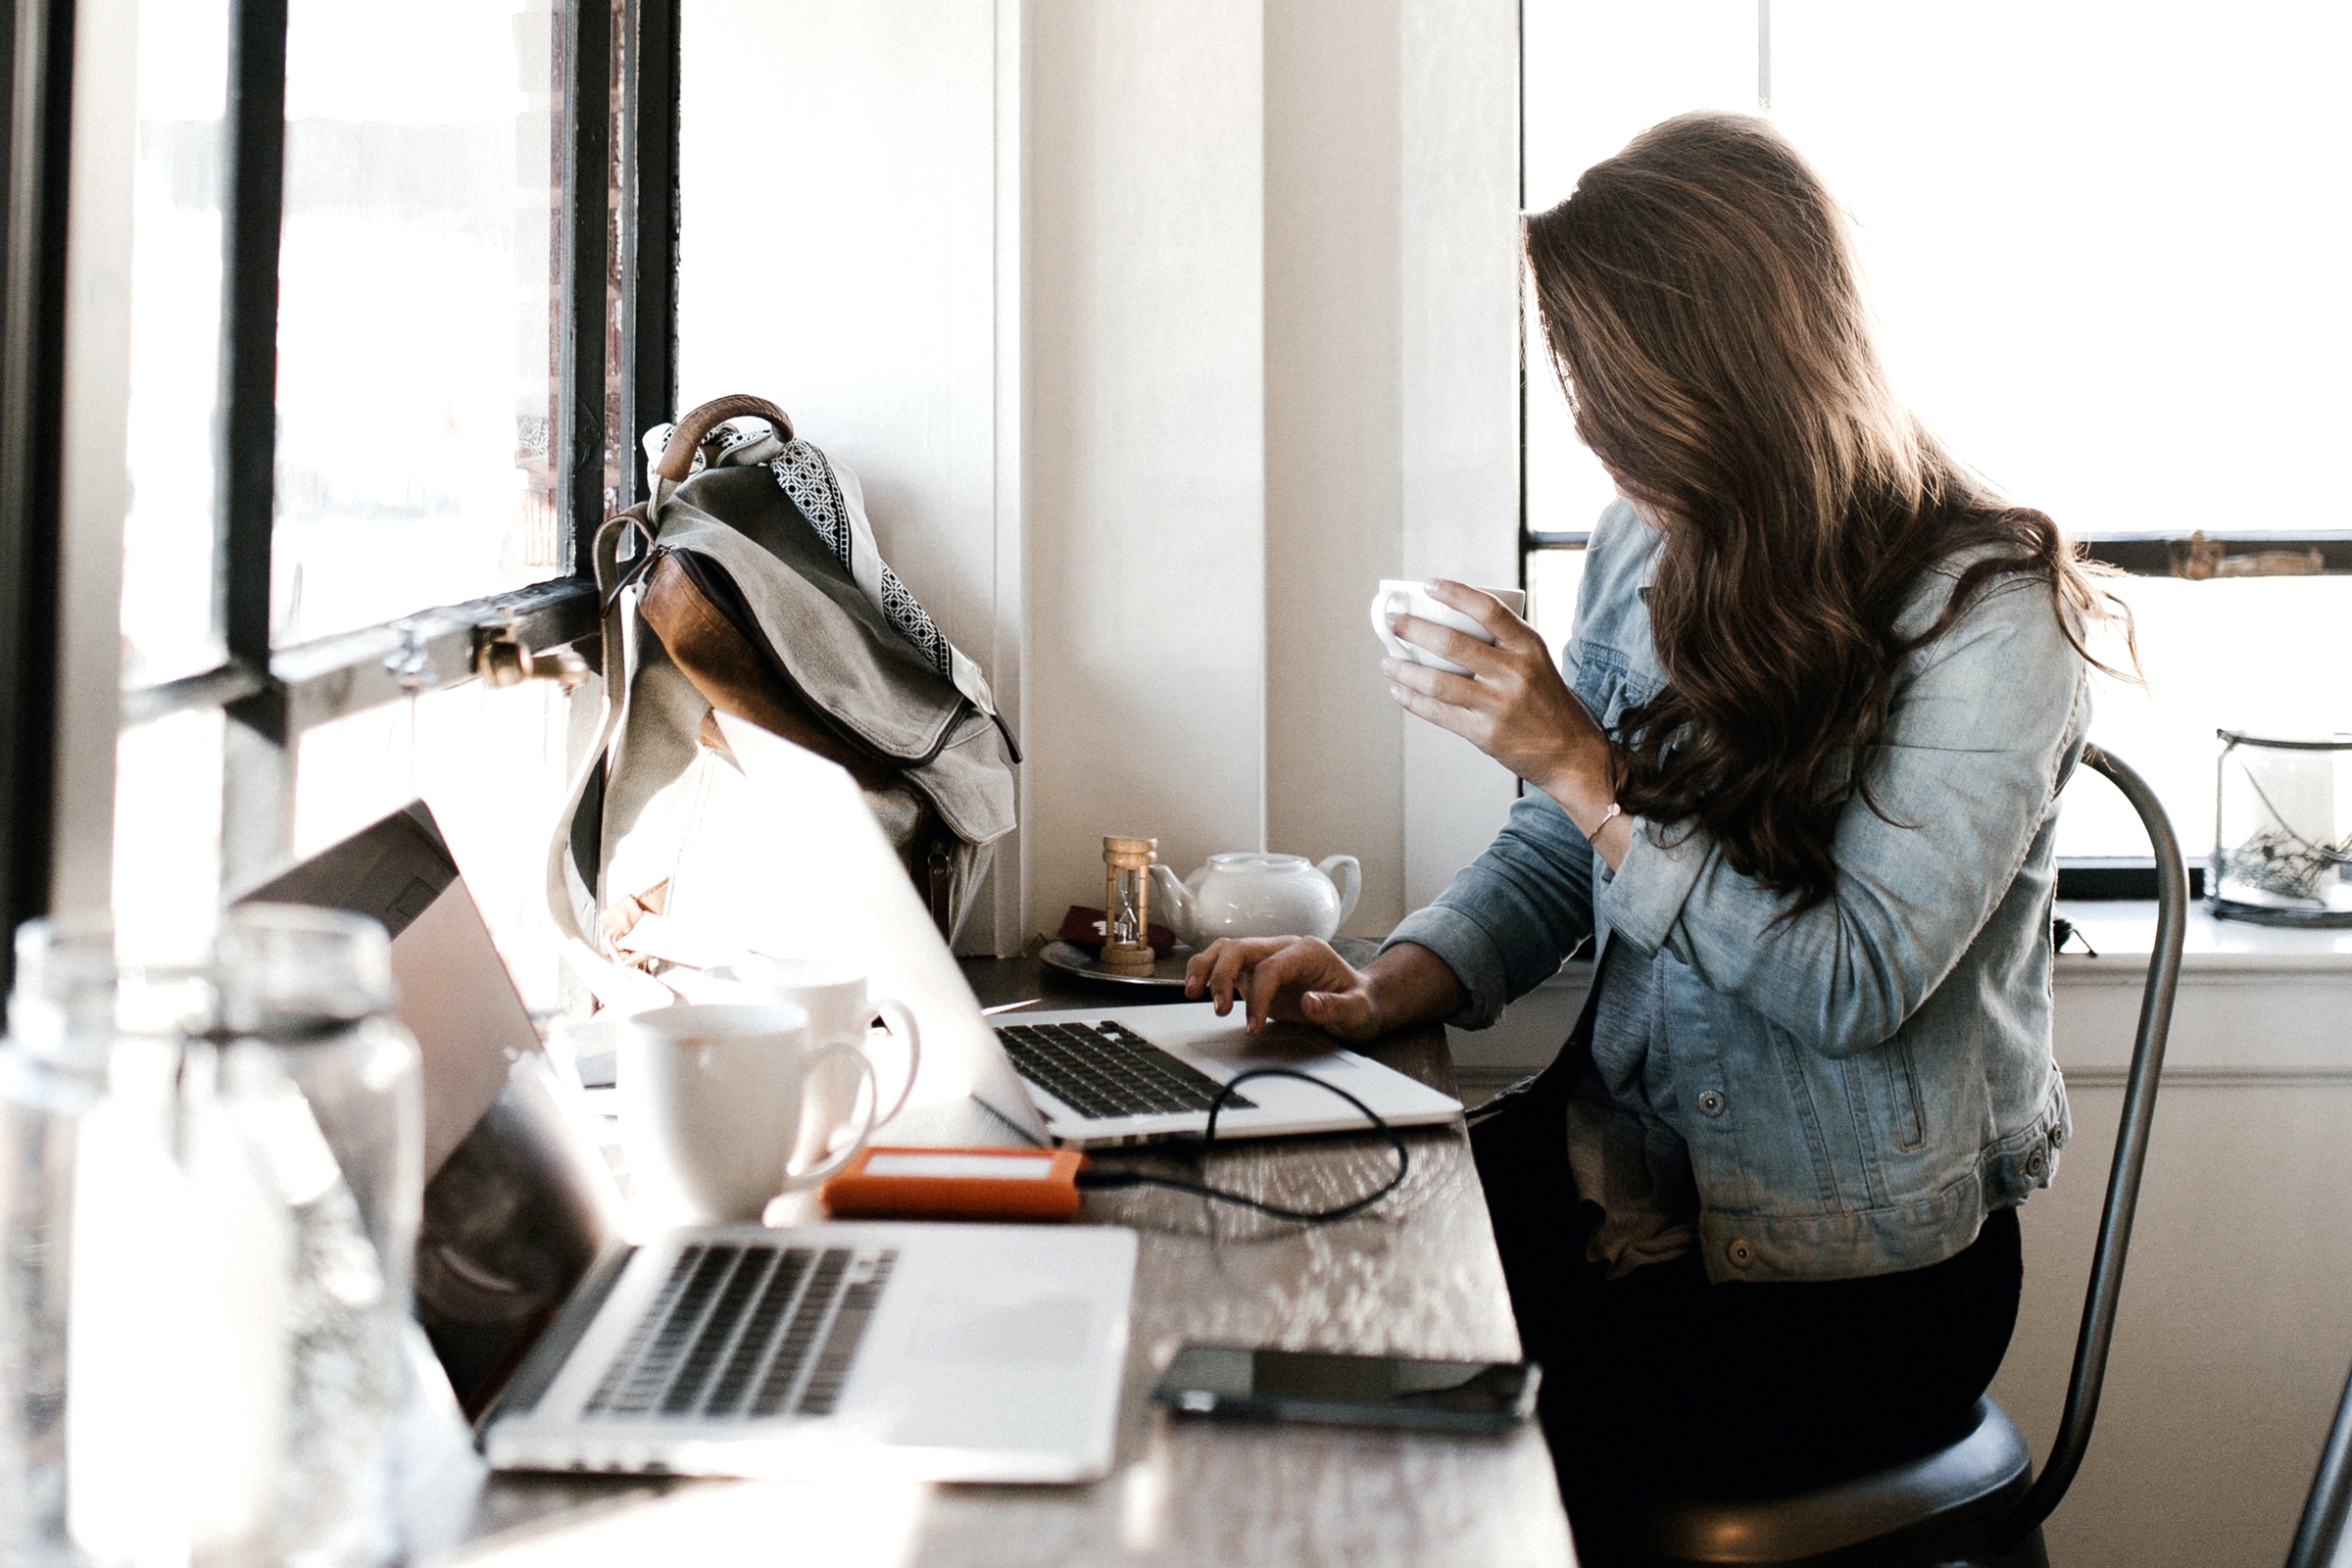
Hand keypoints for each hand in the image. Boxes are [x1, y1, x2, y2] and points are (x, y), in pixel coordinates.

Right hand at [1183, 937, 1384, 1040]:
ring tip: (1191, 992)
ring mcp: (1268, 957)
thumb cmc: (1360, 1004)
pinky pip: (1224, 963)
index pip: (1271, 966)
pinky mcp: (1256, 971)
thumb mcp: (1358, 1011)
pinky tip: (1196, 989)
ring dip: (1206, 968)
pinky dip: (1207, 972)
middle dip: (1222, 976)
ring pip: (1226, 949)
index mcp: (1309, 952)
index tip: (1253, 1026)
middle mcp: (1284, 948)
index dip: (1258, 996)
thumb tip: (1309, 1002)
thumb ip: (1336, 1007)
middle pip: (1241, 948)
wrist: (1360, 1001)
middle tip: (1218, 1009)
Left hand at [1382, 580, 1625, 856]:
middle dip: (1414, 629)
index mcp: (1529, 647)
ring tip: (1388, 662)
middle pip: (1453, 643)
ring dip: (1405, 670)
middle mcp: (1515, 672)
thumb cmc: (1548, 702)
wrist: (1573, 753)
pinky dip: (1413, 701)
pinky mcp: (1486, 734)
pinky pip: (1439, 713)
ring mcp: (1500, 705)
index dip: (1454, 593)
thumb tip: (1448, 622)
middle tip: (1392, 620)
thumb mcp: (1537, 662)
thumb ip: (1503, 644)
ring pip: (1438, 681)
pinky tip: (1399, 691)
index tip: (1427, 584)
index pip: (1488, 609)